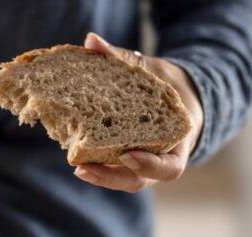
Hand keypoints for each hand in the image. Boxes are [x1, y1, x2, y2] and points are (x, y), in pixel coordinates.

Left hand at [73, 32, 203, 192]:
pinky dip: (95, 161)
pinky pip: (112, 166)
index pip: (169, 168)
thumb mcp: (153, 70)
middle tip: (83, 169)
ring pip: (123, 178)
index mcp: (178, 142)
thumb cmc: (166, 85)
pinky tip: (73, 153)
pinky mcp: (124, 159)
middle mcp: (160, 158)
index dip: (149, 165)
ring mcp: (142, 162)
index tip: (127, 155)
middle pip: (138, 180)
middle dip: (111, 178)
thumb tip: (91, 41)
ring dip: (100, 175)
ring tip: (77, 168)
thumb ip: (123, 59)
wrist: (174, 95)